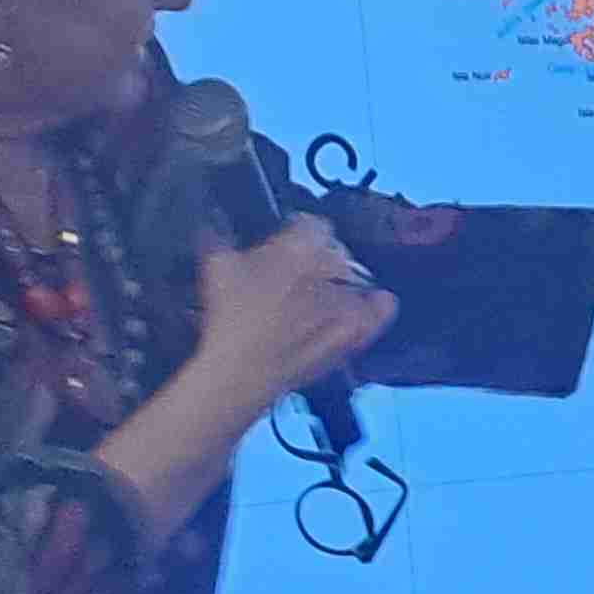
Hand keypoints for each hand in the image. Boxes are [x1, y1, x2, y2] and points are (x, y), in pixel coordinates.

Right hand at [191, 218, 396, 409]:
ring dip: (342, 281)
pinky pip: (380, 310)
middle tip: (296, 274)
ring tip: (322, 294)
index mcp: (301, 243)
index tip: (288, 240)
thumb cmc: (231, 320)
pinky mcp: (355, 332)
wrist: (242, 370)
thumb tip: (212, 224)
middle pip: (335, 251)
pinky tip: (373, 302)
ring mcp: (347, 300)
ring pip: (356, 276)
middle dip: (318, 258)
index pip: (314, 223)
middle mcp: (331, 267)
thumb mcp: (216, 265)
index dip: (298, 230)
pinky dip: (378, 305)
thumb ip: (217, 235)